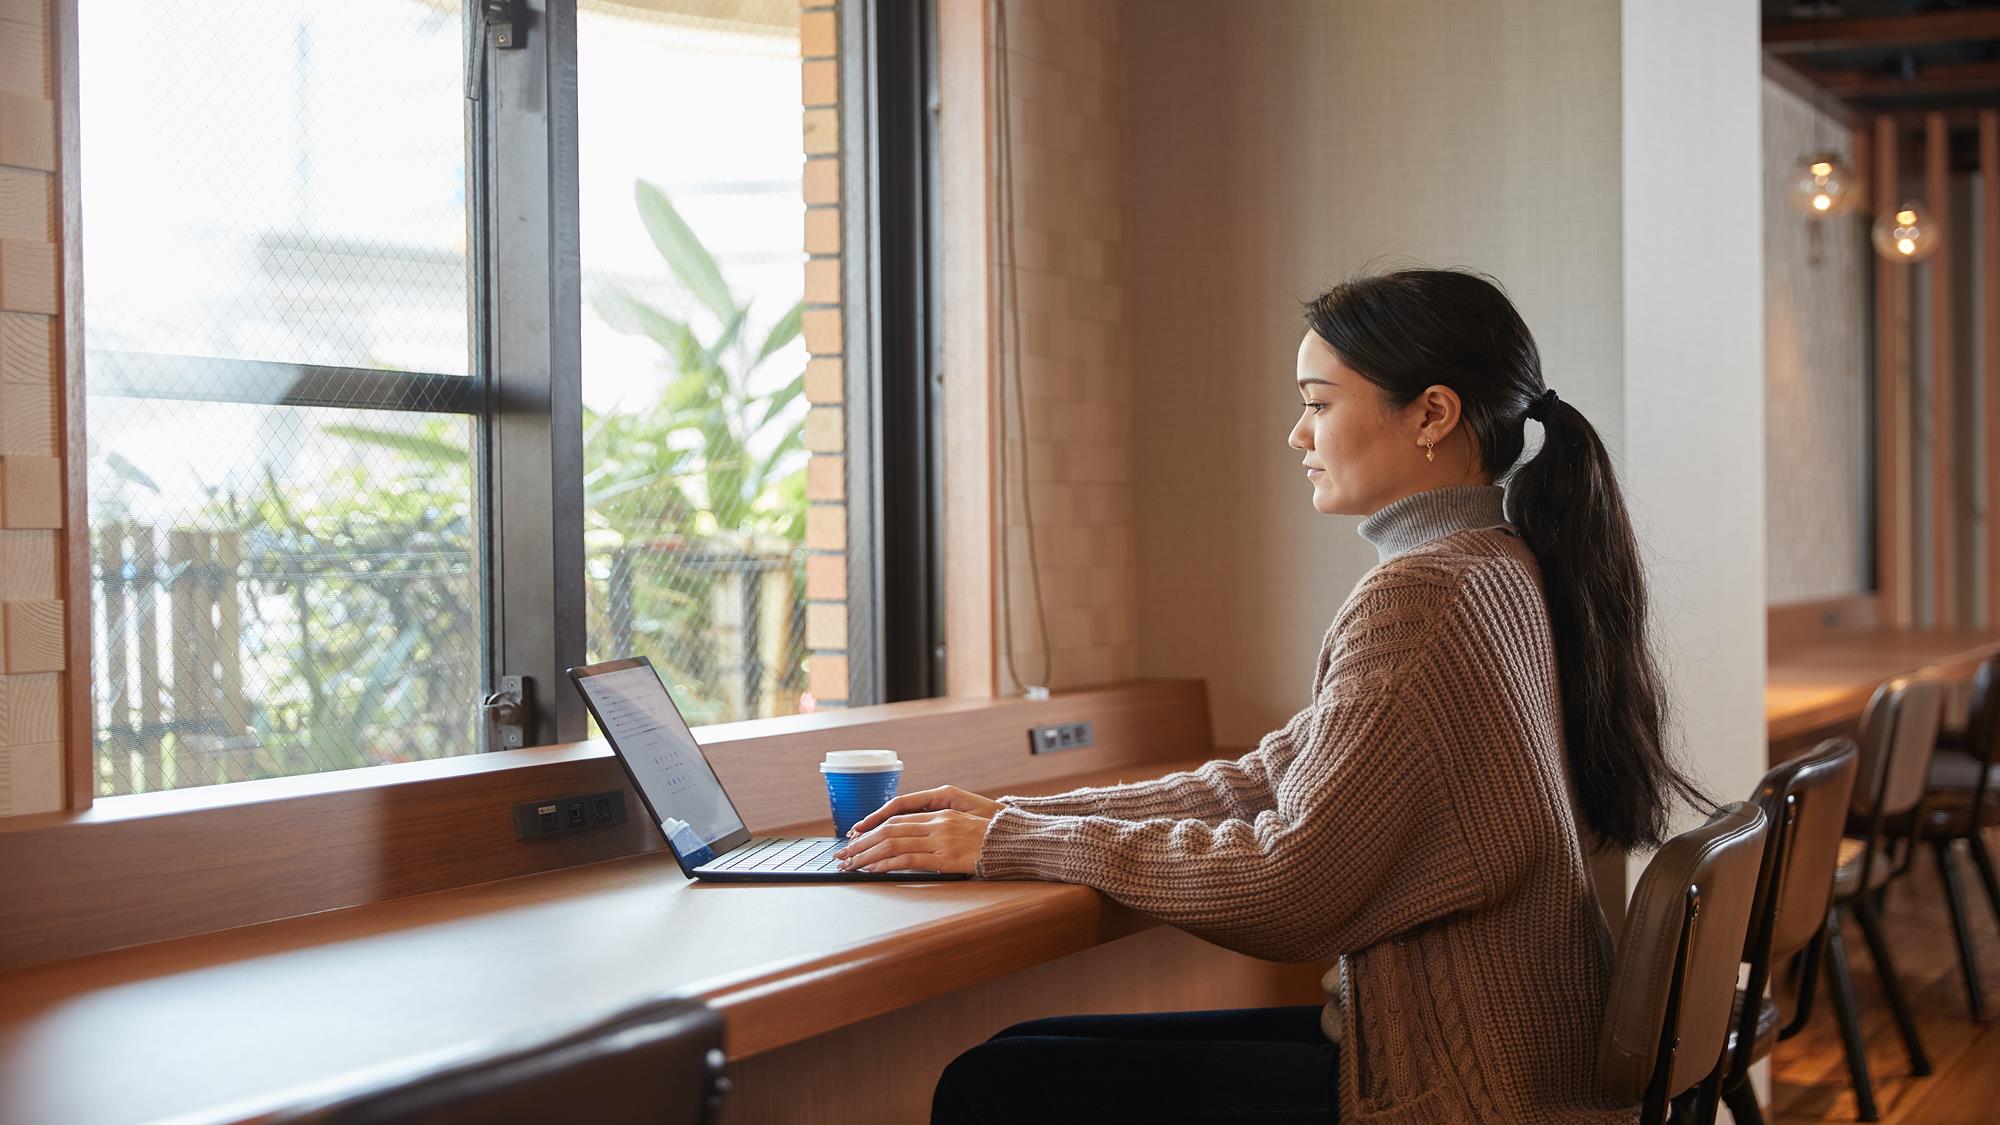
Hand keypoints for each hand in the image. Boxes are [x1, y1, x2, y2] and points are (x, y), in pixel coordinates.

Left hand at [833, 785, 1003, 874]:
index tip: (855, 837)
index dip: (873, 827)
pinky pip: (908, 860)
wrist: (1018, 845)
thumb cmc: (994, 838)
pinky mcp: (947, 857)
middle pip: (889, 829)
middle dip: (862, 842)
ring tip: (850, 864)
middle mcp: (938, 822)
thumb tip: (916, 841)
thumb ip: (941, 829)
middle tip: (843, 853)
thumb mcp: (965, 826)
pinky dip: (886, 864)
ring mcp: (942, 839)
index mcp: (941, 812)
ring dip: (867, 854)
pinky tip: (872, 869)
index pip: (897, 818)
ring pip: (893, 844)